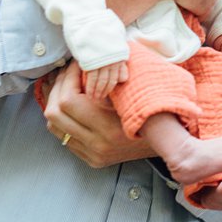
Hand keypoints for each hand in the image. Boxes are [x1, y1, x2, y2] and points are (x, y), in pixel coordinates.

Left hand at [41, 61, 155, 167]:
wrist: (167, 143)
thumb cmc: (153, 113)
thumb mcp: (134, 94)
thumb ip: (109, 81)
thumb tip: (86, 62)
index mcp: (108, 127)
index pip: (69, 100)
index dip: (67, 79)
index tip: (76, 66)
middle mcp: (97, 144)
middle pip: (55, 113)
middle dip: (57, 88)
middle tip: (67, 73)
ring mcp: (92, 154)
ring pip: (54, 126)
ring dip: (55, 103)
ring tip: (65, 87)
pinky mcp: (91, 159)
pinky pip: (63, 137)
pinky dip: (63, 119)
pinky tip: (70, 106)